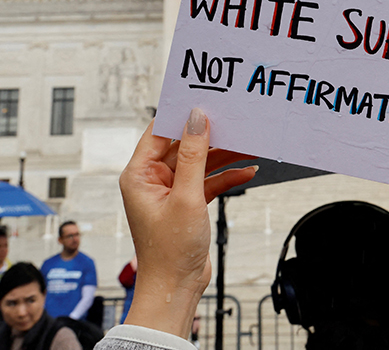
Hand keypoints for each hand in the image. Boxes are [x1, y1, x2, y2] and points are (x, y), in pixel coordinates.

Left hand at [120, 108, 256, 337]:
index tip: (204, 99)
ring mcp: (171, 191)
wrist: (176, 288)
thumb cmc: (170, 250)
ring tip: (249, 143)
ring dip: (224, 155)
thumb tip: (196, 119)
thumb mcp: (187, 197)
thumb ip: (193, 155)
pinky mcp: (187, 202)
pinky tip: (248, 170)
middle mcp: (152, 179)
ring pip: (200, 162)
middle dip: (210, 134)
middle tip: (233, 118)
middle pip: (183, 144)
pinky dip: (227, 176)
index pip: (159, 131)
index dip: (180, 115)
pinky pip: (209, 180)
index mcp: (139, 174)